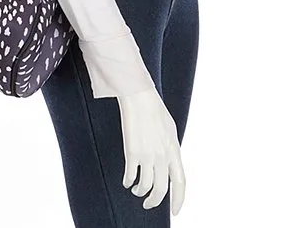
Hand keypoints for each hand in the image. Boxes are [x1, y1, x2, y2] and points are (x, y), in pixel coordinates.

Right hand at [118, 87, 185, 214]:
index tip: (175, 211)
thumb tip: (169, 161)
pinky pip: (130, 175)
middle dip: (155, 201)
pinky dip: (128, 181)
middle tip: (148, 203)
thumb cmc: (154, 108)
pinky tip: (127, 181)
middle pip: (161, 189)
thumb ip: (170, 148)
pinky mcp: (132, 152)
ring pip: (145, 185)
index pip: (180, 182)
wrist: (139, 97)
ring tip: (136, 190)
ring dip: (140, 191)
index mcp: (174, 150)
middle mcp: (162, 156)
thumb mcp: (170, 129)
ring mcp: (147, 155)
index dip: (178, 200)